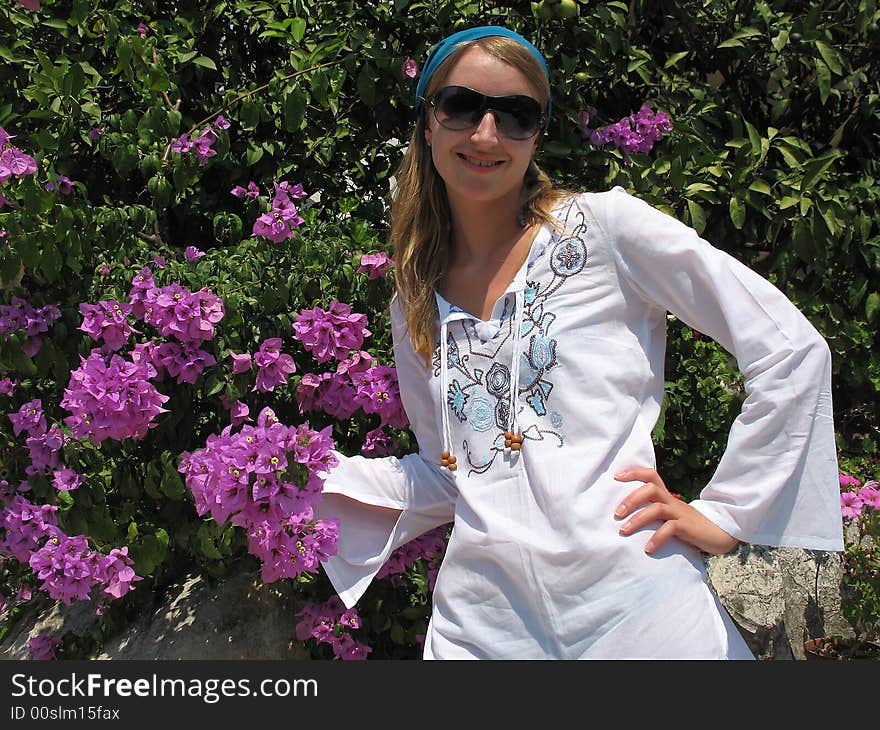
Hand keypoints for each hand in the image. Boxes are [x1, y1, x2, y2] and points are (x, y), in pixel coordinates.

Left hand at [613, 466, 739, 554]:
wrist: (716, 533)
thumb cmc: (685, 524)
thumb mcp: (668, 514)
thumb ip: (651, 510)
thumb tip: (623, 516)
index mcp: (666, 495)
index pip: (651, 475)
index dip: (634, 472)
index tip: (616, 476)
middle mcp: (671, 500)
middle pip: (650, 489)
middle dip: (631, 499)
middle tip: (616, 513)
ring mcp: (679, 513)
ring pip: (657, 508)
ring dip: (638, 519)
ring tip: (624, 530)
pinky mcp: (687, 527)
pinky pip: (670, 529)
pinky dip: (657, 538)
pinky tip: (648, 549)